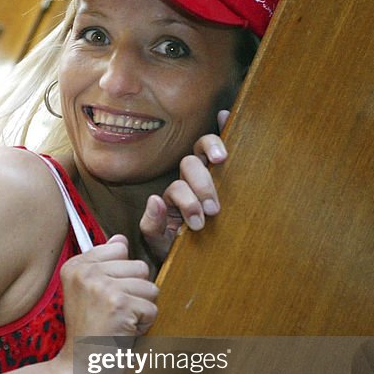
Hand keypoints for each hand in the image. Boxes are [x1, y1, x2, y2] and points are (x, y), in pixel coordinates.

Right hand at [59, 234, 157, 338]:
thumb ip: (103, 263)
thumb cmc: (87, 332)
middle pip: (139, 266)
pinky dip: (144, 325)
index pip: (119, 248)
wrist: (79, 367)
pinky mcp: (120, 304)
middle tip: (114, 312)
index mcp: (76, 265)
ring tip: (119, 322)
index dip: (122, 274)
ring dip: (141, 309)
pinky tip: (124, 332)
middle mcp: (86, 272)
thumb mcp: (85, 292)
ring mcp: (102, 287)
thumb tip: (120, 238)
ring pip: (149, 287)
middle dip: (135, 293)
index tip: (105, 296)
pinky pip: (152, 308)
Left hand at [140, 109, 229, 262]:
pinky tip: (223, 115)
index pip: (177, 188)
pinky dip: (220, 127)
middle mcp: (185, 181)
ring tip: (221, 165)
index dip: (187, 201)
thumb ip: (151, 224)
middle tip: (212, 209)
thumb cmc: (173, 248)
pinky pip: (217, 145)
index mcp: (171, 197)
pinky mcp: (222, 174)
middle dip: (202, 185)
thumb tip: (154, 199)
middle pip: (190, 165)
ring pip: (202, 150)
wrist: (191, 258)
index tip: (198, 224)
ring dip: (212, 154)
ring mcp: (203, 175)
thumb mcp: (158, 242)